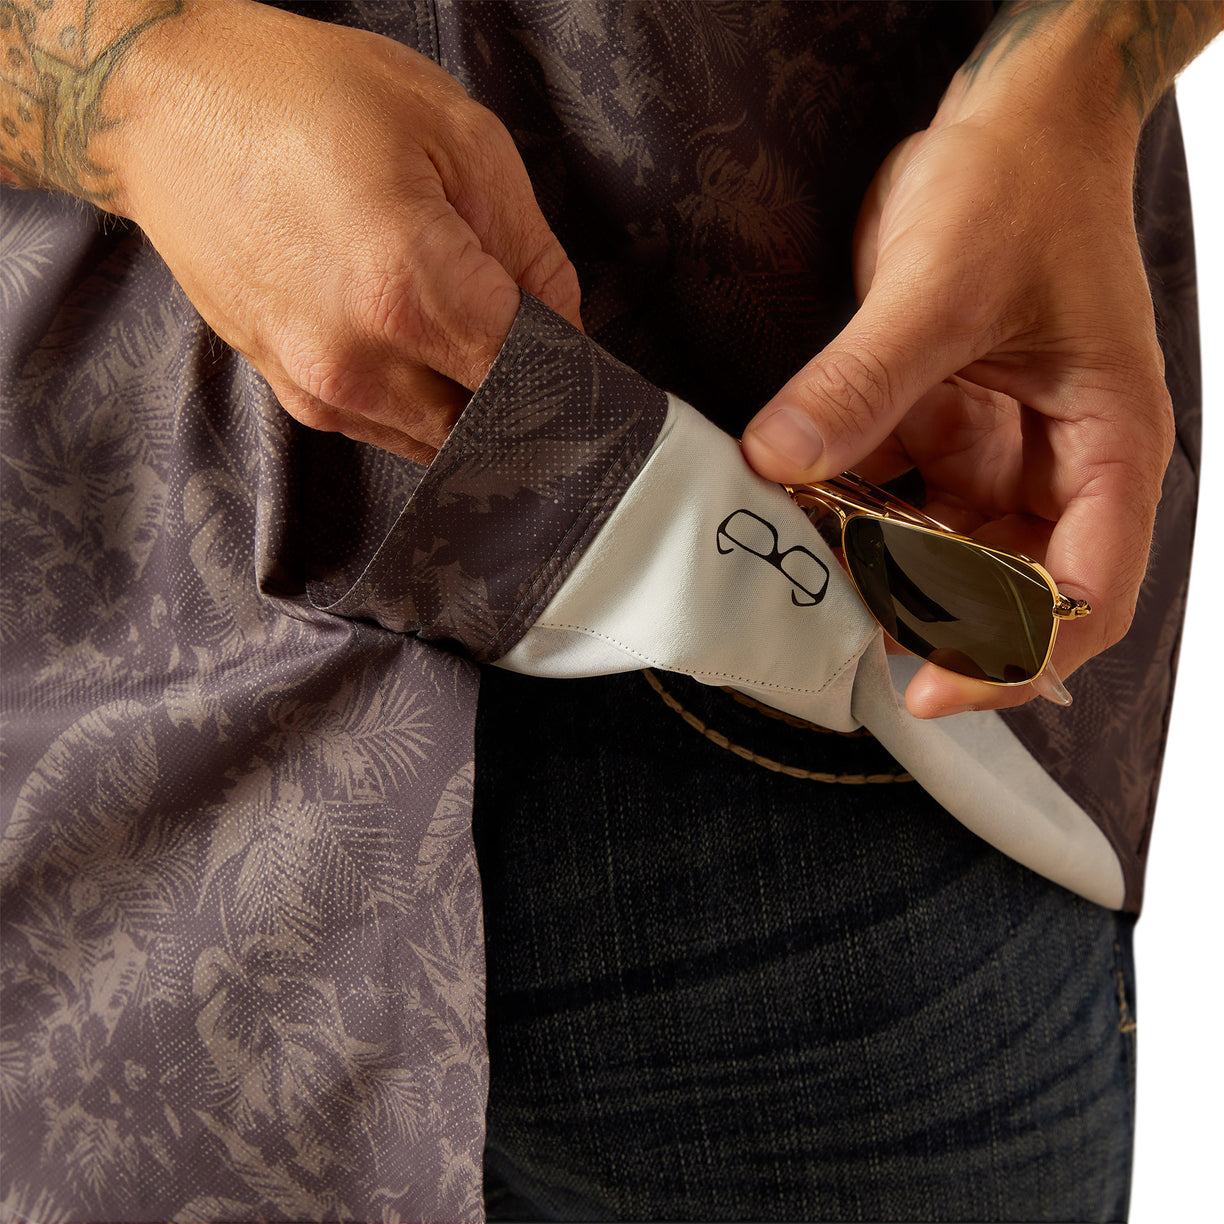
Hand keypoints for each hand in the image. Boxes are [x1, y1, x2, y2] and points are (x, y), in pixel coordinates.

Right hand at [105, 0, 579, 462]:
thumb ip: (532, 252)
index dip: (570, 368)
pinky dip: (422, 403)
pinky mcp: (295, 394)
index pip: (534, 377)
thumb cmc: (304, 98)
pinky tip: (417, 345)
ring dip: (471, 401)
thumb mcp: (458, 138)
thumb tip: (567, 331)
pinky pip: (389, 428)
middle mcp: (361, 360)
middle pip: (491, 421)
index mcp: (409, 289)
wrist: (169, 108)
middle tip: (536, 344)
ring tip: (463, 330)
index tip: (581, 356)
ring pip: (441, 436)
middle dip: (525, 391)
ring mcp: (321, 387)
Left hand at [741, 12, 1183, 718]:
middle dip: (935, 623)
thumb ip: (862, 382)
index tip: (932, 686)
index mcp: (1107, 445)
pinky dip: (850, 517)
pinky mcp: (942, 429)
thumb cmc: (1022, 185)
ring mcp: (997, 451)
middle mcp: (1057, 464)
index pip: (1088, 590)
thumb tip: (780, 461)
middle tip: (848, 641)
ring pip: (943, 553)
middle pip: (1012, 590)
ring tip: (812, 583)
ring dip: (880, 572)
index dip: (1019, 654)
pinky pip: (894, 498)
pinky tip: (798, 520)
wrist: (1009, 124)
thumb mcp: (944, 286)